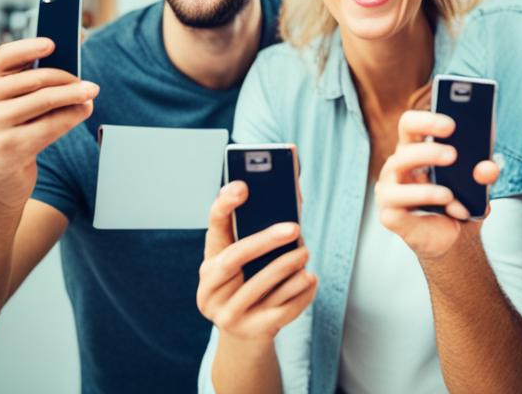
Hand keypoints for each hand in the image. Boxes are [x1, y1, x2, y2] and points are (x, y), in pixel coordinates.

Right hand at [0, 38, 96, 213]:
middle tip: (86, 82)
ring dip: (76, 93)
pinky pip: (52, 125)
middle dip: (67, 77)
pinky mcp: (8, 150)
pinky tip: (84, 110)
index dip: (29, 47)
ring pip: (46, 99)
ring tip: (91, 91)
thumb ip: (23, 90)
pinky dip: (74, 115)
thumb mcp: (0, 111)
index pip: (1, 57)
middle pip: (35, 78)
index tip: (53, 44)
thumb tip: (67, 68)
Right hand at [196, 182, 315, 341]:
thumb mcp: (254, 260)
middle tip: (295, 227)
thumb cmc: (256, 283)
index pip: (214, 229)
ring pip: (258, 287)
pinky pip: (280, 310)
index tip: (242, 185)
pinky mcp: (251, 332)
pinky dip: (299, 293)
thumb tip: (294, 190)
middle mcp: (211, 289)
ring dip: (286, 267)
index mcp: (211, 262)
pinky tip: (310, 279)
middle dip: (265, 240)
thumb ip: (267, 229)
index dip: (224, 206)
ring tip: (306, 253)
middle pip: (234, 259)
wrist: (248, 336)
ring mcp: (228, 314)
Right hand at [376, 110, 499, 261]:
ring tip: (450, 191)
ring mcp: (390, 190)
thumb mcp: (478, 185)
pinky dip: (426, 201)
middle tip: (453, 155)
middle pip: (404, 149)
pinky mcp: (389, 214)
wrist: (455, 239)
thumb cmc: (460, 201)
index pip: (410, 125)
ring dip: (425, 182)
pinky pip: (399, 203)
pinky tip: (447, 203)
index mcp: (415, 150)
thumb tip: (488, 168)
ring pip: (398, 172)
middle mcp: (398, 167)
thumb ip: (484, 173)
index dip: (427, 120)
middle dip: (429, 150)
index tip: (451, 125)